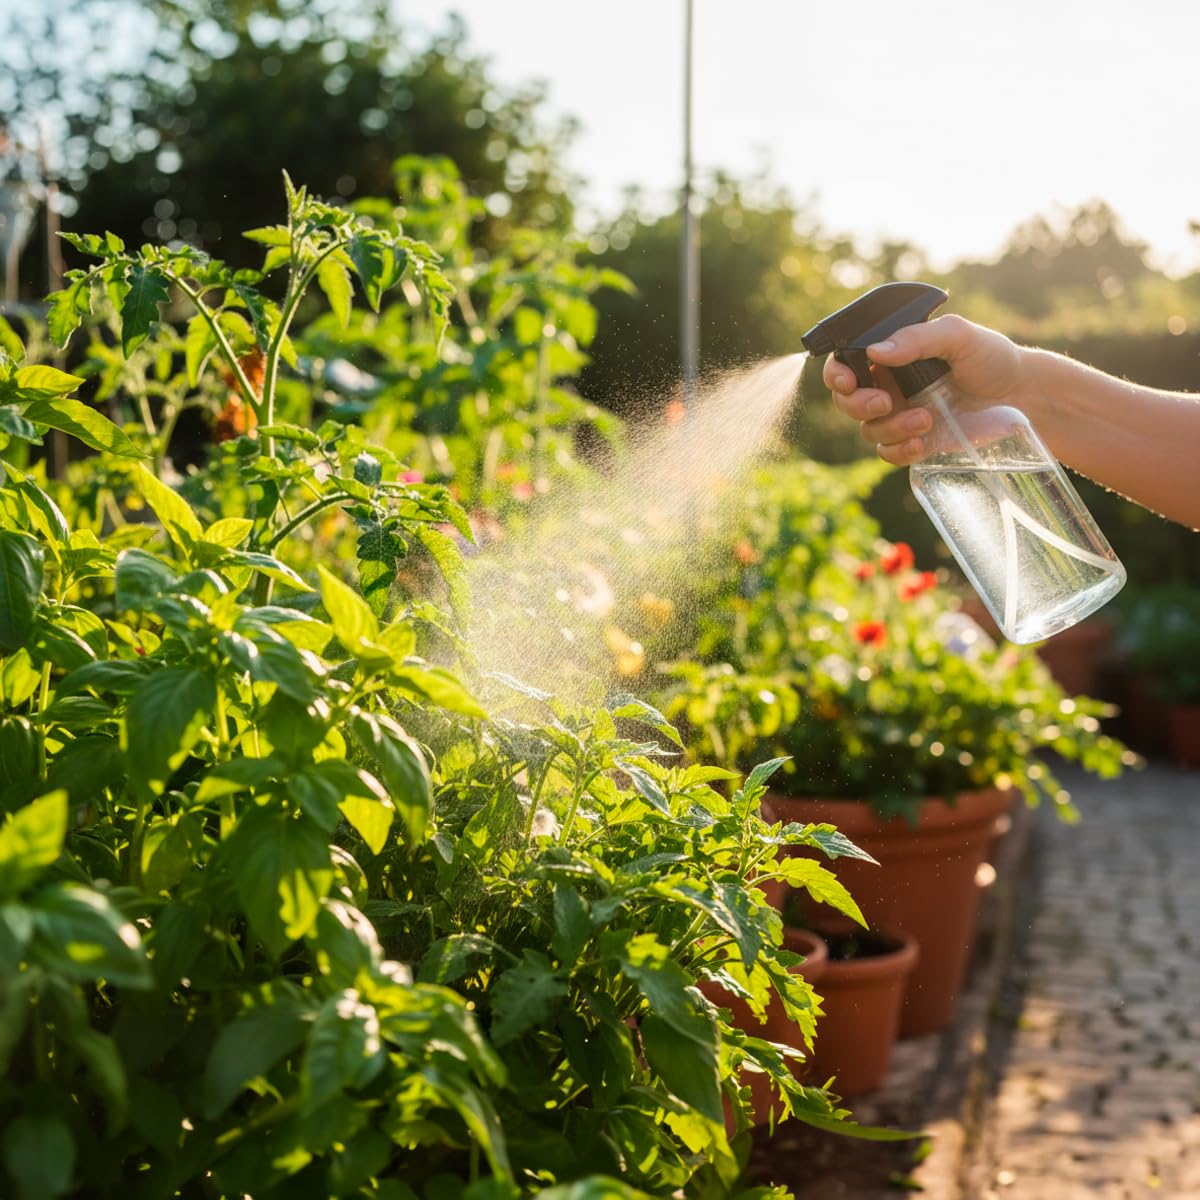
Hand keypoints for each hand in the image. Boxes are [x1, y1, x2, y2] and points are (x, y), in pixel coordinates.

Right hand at [823, 314, 1034, 465]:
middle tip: (885, 403)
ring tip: (925, 420)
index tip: (849, 381)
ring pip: (868, 430)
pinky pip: (888, 454)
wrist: (1022, 396)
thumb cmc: (991, 358)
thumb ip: (917, 339)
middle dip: (858, 405)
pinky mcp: (914, 442)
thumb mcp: (958, 336)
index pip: (845, 364)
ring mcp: (899, 417)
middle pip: (846, 401)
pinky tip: (921, 444)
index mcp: (891, 356)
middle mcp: (888, 386)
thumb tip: (875, 352)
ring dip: (890, 429)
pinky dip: (898, 451)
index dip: (837, 375)